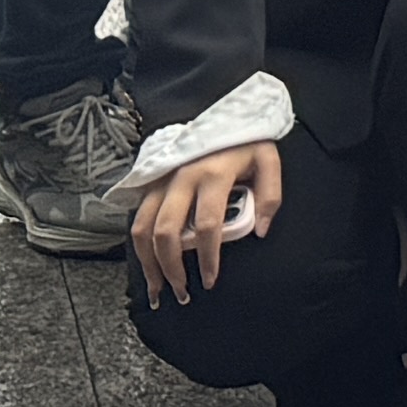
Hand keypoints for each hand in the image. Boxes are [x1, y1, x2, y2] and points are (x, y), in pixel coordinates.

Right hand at [127, 138, 281, 301]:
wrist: (224, 113)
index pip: (207, 225)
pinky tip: (147, 265)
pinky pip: (137, 218)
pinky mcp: (150, 181)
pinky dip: (139, 246)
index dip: (208, 257)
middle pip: (166, 232)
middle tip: (181, 292)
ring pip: (143, 228)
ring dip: (148, 263)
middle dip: (171, 268)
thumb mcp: (268, 161)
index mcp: (213, 174)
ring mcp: (161, 179)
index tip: (210, 280)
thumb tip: (260, 230)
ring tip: (157, 289)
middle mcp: (181, 177)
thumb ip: (270, 195)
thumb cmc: (246, 142)